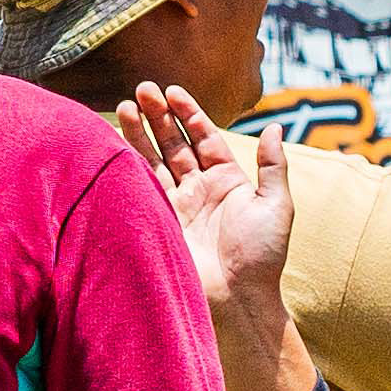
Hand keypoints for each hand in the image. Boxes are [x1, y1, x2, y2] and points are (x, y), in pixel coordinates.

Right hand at [125, 89, 319, 390]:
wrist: (236, 301)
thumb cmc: (262, 257)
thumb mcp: (277, 206)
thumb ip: (273, 167)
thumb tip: (276, 127)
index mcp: (226, 181)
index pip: (204, 137)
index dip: (189, 113)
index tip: (173, 91)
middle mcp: (197, 190)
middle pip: (173, 144)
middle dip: (157, 116)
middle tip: (141, 89)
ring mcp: (174, 206)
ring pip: (152, 160)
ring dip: (137, 134)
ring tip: (123, 106)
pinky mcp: (155, 222)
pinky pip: (138, 187)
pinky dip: (126, 164)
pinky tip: (113, 141)